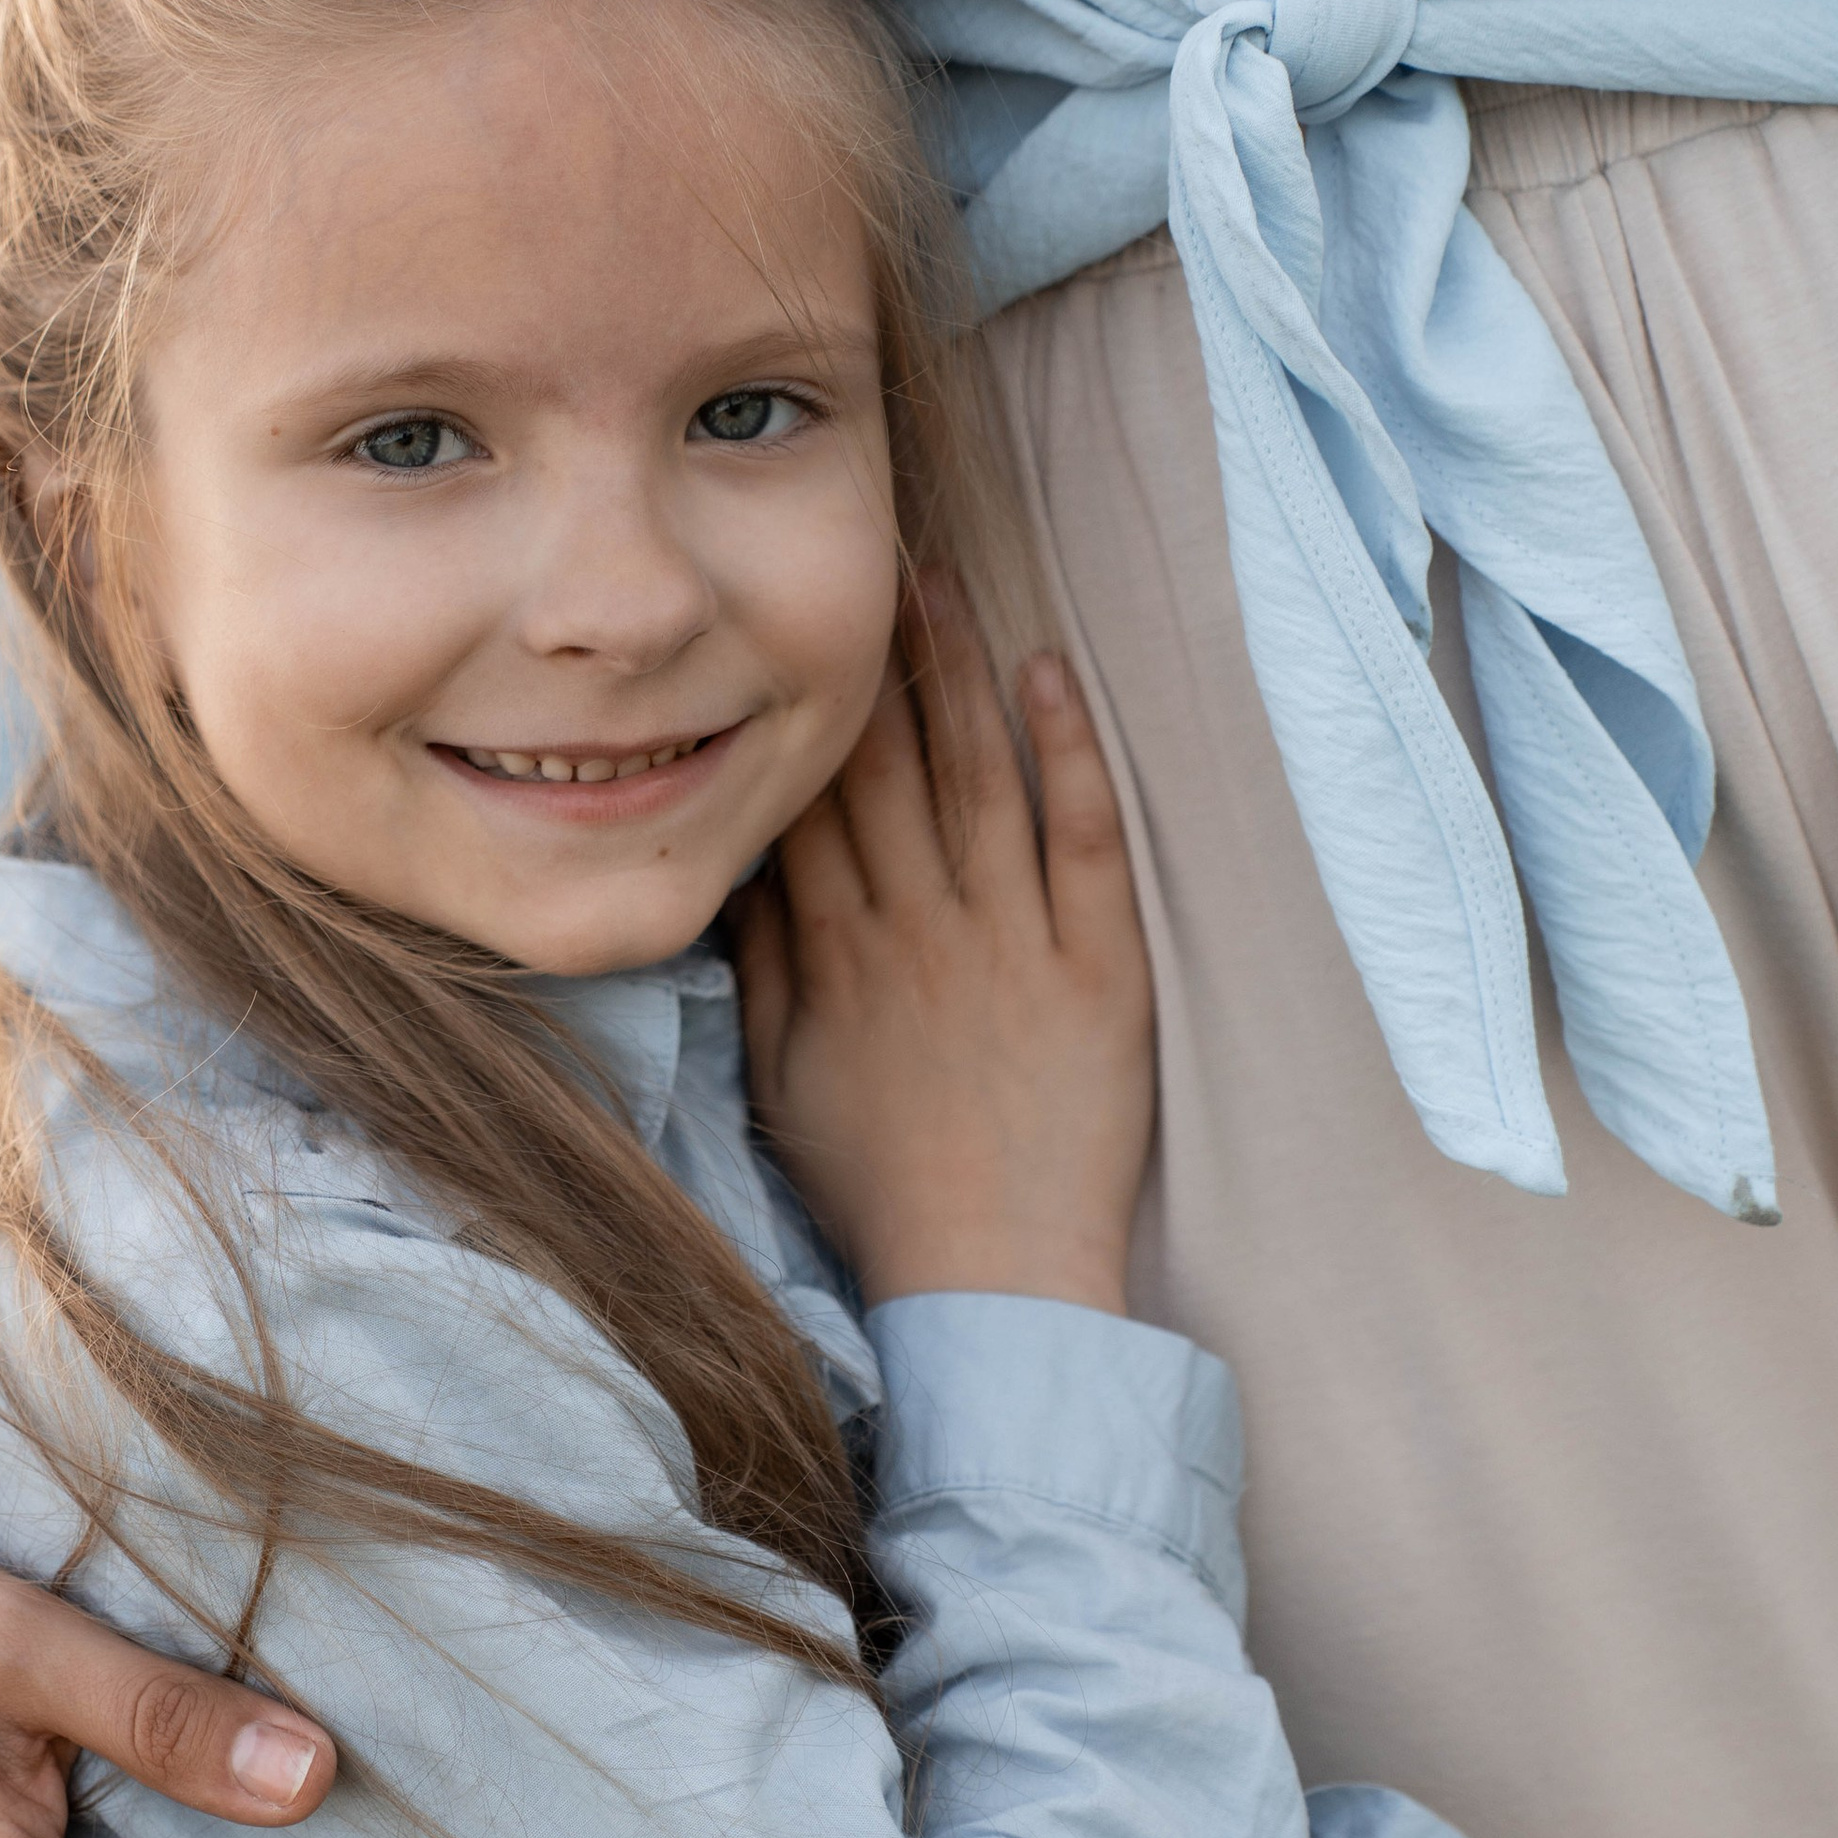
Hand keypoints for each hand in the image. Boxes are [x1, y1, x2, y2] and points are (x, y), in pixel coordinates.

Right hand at [734, 599, 1152, 1314]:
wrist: (992, 1278)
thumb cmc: (884, 1191)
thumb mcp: (786, 1082)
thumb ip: (764, 972)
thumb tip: (739, 876)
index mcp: (835, 953)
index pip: (808, 800)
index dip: (797, 707)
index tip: (787, 629)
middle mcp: (914, 928)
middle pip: (883, 765)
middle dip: (870, 656)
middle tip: (864, 560)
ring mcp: (1008, 942)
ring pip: (976, 776)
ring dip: (960, 671)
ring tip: (945, 583)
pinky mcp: (1097, 967)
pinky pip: (1081, 835)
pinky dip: (1067, 750)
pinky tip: (1051, 675)